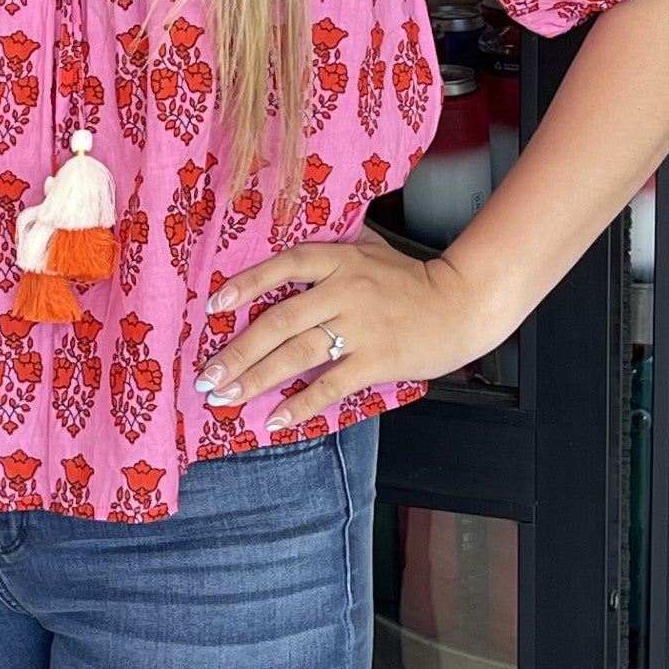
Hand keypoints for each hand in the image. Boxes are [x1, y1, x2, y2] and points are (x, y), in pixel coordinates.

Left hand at [194, 228, 499, 428]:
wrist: (460, 303)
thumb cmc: (410, 278)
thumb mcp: (370, 249)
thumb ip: (331, 250)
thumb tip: (284, 252)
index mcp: (340, 259)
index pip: (284, 266)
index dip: (246, 285)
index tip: (213, 307)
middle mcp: (345, 290)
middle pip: (280, 320)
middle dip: (238, 351)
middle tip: (207, 375)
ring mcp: (361, 326)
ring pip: (298, 354)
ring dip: (257, 379)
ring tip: (227, 398)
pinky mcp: (377, 360)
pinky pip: (331, 385)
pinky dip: (301, 405)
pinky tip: (275, 419)